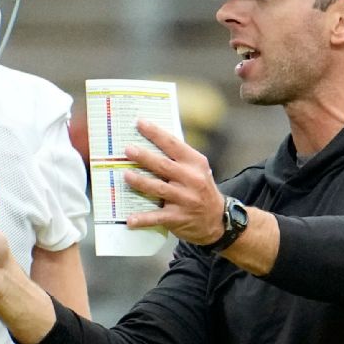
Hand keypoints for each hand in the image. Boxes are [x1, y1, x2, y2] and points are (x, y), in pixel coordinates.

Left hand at [123, 119, 226, 245]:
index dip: (156, 133)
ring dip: (141, 182)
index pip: (173, 144)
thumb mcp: (196, 169)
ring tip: (126, 175)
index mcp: (195, 163)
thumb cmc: (200, 189)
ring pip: (159, 188)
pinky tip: (130, 220)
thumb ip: (178, 158)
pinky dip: (143, 219)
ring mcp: (185, 199)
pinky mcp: (178, 218)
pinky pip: (158, 217)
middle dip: (144, 157)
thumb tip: (149, 142)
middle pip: (164, 165)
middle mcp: (191, 179)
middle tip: (128, 150)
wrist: (217, 219)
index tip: (140, 123)